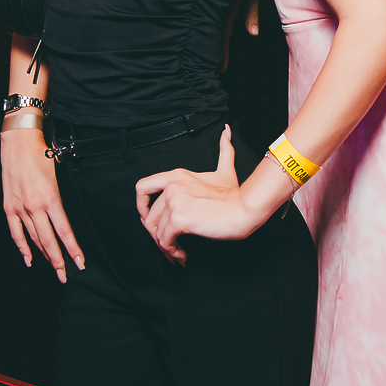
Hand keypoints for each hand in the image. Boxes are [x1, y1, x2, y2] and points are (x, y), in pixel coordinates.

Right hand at [1, 131, 84, 280]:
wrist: (18, 143)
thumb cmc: (40, 155)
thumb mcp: (56, 178)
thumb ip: (59, 201)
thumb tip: (63, 221)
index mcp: (50, 199)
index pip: (64, 231)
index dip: (73, 249)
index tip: (80, 262)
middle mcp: (34, 207)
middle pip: (49, 240)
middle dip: (59, 260)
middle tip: (66, 275)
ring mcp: (20, 208)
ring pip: (34, 239)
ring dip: (44, 256)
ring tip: (54, 269)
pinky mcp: (9, 207)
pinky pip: (16, 232)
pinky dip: (22, 247)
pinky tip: (29, 259)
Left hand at [136, 126, 253, 261]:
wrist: (244, 208)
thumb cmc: (235, 195)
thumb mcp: (225, 170)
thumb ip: (224, 150)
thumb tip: (226, 130)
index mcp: (176, 176)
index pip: (143, 187)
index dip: (140, 206)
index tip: (147, 219)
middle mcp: (171, 187)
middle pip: (148, 216)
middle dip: (156, 235)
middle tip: (168, 245)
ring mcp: (173, 202)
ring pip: (156, 231)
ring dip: (165, 247)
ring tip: (177, 254)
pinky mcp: (178, 218)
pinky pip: (165, 240)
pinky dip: (171, 251)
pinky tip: (181, 255)